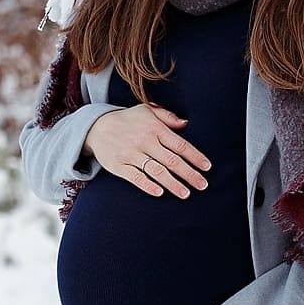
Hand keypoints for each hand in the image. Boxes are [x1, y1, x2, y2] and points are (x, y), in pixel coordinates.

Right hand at [83, 103, 210, 197]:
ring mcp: (131, 154)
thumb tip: (186, 123)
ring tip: (186, 193)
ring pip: (156, 171)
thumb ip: (167, 116)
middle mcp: (144, 141)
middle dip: (189, 174)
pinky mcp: (119, 165)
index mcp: (154, 128)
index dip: (195, 157)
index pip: (180, 145)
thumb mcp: (147, 111)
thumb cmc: (127, 120)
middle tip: (203, 185)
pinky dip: (147, 185)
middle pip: (171, 160)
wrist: (96, 127)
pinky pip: (135, 177)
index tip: (207, 167)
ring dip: (172, 183)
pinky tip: (159, 192)